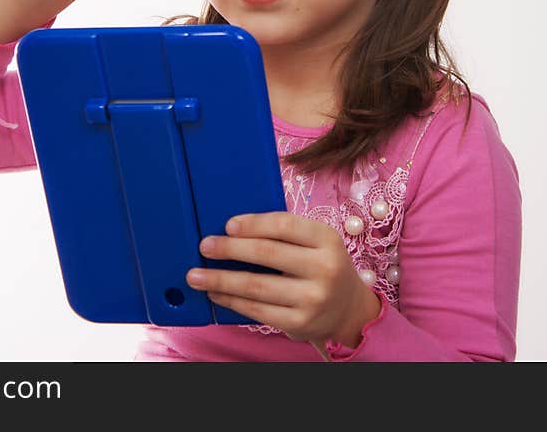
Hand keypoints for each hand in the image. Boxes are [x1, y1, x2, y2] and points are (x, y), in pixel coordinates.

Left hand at [186, 211, 381, 349]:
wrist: (349, 310)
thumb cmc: (322, 265)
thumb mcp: (317, 242)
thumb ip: (285, 232)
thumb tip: (233, 228)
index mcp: (326, 239)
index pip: (284, 225)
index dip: (253, 224)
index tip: (228, 225)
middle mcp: (323, 268)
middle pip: (266, 253)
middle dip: (229, 249)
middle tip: (204, 246)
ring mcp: (312, 298)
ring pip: (256, 286)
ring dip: (220, 279)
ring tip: (196, 275)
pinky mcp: (299, 323)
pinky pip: (257, 310)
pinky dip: (231, 301)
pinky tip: (216, 293)